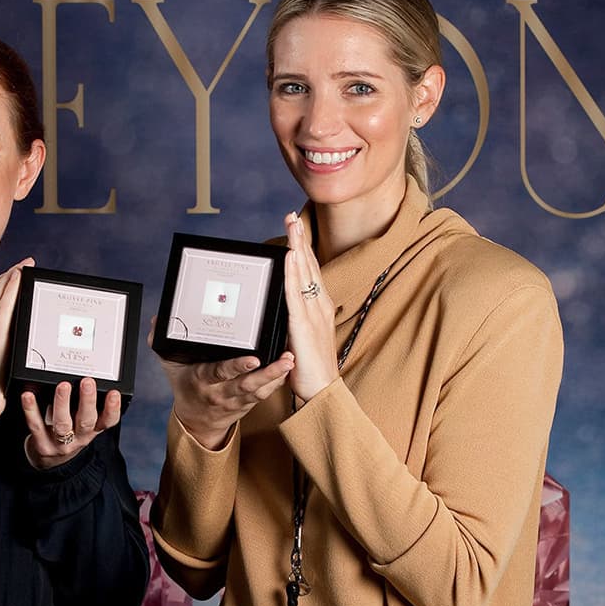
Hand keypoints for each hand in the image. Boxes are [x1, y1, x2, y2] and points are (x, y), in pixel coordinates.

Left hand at [21, 378, 122, 469]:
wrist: (50, 463)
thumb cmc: (68, 436)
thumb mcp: (82, 425)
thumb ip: (84, 407)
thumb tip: (83, 378)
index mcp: (92, 431)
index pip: (108, 421)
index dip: (113, 408)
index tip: (114, 393)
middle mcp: (79, 438)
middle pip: (86, 421)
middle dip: (88, 401)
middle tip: (88, 382)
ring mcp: (60, 444)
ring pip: (62, 424)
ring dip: (63, 404)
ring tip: (63, 386)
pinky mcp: (42, 446)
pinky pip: (36, 426)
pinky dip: (31, 410)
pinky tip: (28, 396)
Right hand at [151, 316, 293, 449]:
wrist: (196, 422)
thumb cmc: (186, 388)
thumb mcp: (169, 367)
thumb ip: (161, 344)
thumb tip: (156, 322)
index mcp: (203, 380)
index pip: (221, 372)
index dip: (237, 366)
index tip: (252, 358)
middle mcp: (221, 392)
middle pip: (247, 384)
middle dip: (266, 373)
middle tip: (283, 359)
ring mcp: (237, 400)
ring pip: (260, 390)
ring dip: (277, 376)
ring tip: (290, 360)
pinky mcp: (249, 403)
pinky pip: (265, 394)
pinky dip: (277, 382)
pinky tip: (288, 368)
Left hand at [283, 212, 337, 401]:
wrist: (322, 391)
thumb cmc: (311, 368)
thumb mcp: (301, 337)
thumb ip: (294, 319)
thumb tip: (281, 306)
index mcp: (320, 307)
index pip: (310, 271)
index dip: (303, 248)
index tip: (295, 227)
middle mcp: (320, 306)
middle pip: (309, 265)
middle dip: (300, 239)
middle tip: (292, 215)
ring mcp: (313, 314)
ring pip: (304, 274)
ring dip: (297, 247)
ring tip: (292, 225)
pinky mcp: (304, 325)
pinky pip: (296, 294)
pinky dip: (294, 273)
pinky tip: (291, 257)